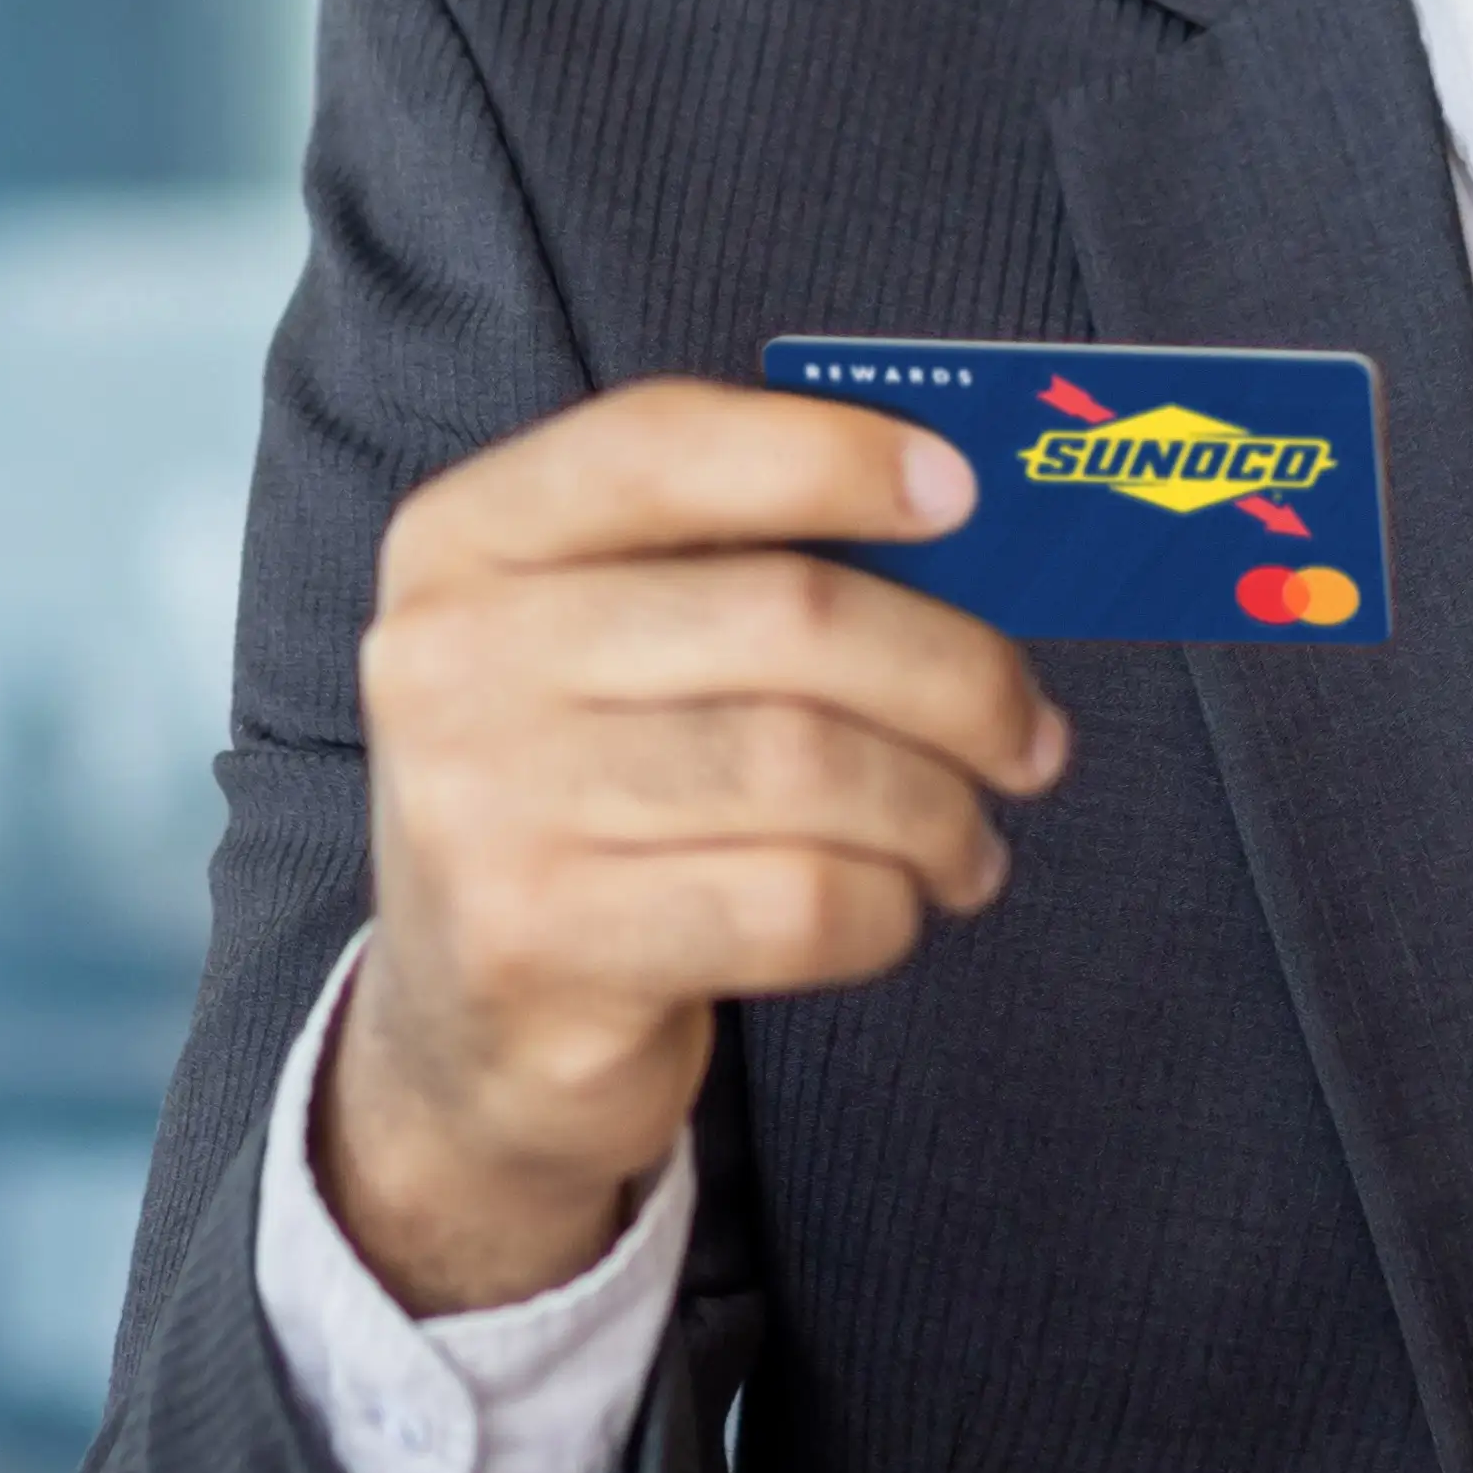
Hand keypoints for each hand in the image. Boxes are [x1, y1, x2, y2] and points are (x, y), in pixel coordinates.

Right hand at [331, 384, 1074, 1317]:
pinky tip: (894, 909)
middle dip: (955, 676)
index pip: (661, 445)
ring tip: (969, 839)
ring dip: (936, 809)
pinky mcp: (537, 948)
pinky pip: (795, 902)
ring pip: (808, 766)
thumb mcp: (608, 648)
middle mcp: (447, 659)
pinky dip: (887, 906)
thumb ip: (738, 562)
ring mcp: (479, 808)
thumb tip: (955, 520)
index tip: (959, 494)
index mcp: (462, 540)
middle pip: (786, 616)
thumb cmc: (588, 798)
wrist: (471, 1028)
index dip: (831, 455)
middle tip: (1025, 733)